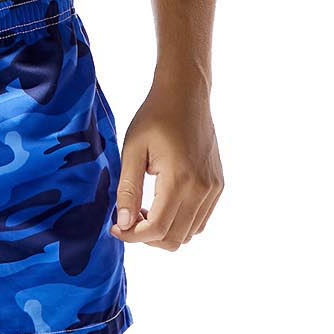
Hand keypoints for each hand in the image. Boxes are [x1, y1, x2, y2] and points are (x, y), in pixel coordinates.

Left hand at [109, 76, 223, 249]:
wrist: (186, 94)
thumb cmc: (155, 117)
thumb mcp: (133, 149)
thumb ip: (128, 189)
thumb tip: (124, 224)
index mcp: (180, 179)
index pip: (157, 229)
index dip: (132, 236)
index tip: (115, 228)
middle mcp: (202, 188)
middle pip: (174, 238)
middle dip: (147, 237)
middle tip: (128, 219)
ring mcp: (213, 188)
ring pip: (189, 234)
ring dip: (164, 232)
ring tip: (144, 210)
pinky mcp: (218, 185)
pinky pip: (200, 220)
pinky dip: (180, 223)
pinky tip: (162, 204)